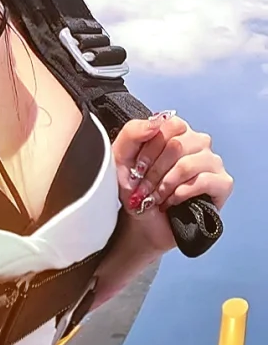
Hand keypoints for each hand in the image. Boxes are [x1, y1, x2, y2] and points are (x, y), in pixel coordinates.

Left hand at [112, 113, 232, 252]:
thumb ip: (133, 132)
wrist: (142, 221)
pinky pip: (203, 181)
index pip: (168, 125)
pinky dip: (181, 193)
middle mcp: (197, 141)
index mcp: (176, 130)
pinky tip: (171, 201)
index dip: (149, 149)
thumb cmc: (134, 186)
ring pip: (188, 164)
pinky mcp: (222, 183)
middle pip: (177, 145)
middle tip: (143, 188)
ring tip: (156, 197)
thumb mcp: (121, 156)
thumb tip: (155, 123)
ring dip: (165, 184)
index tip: (137, 168)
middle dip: (154, 171)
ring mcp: (212, 161)